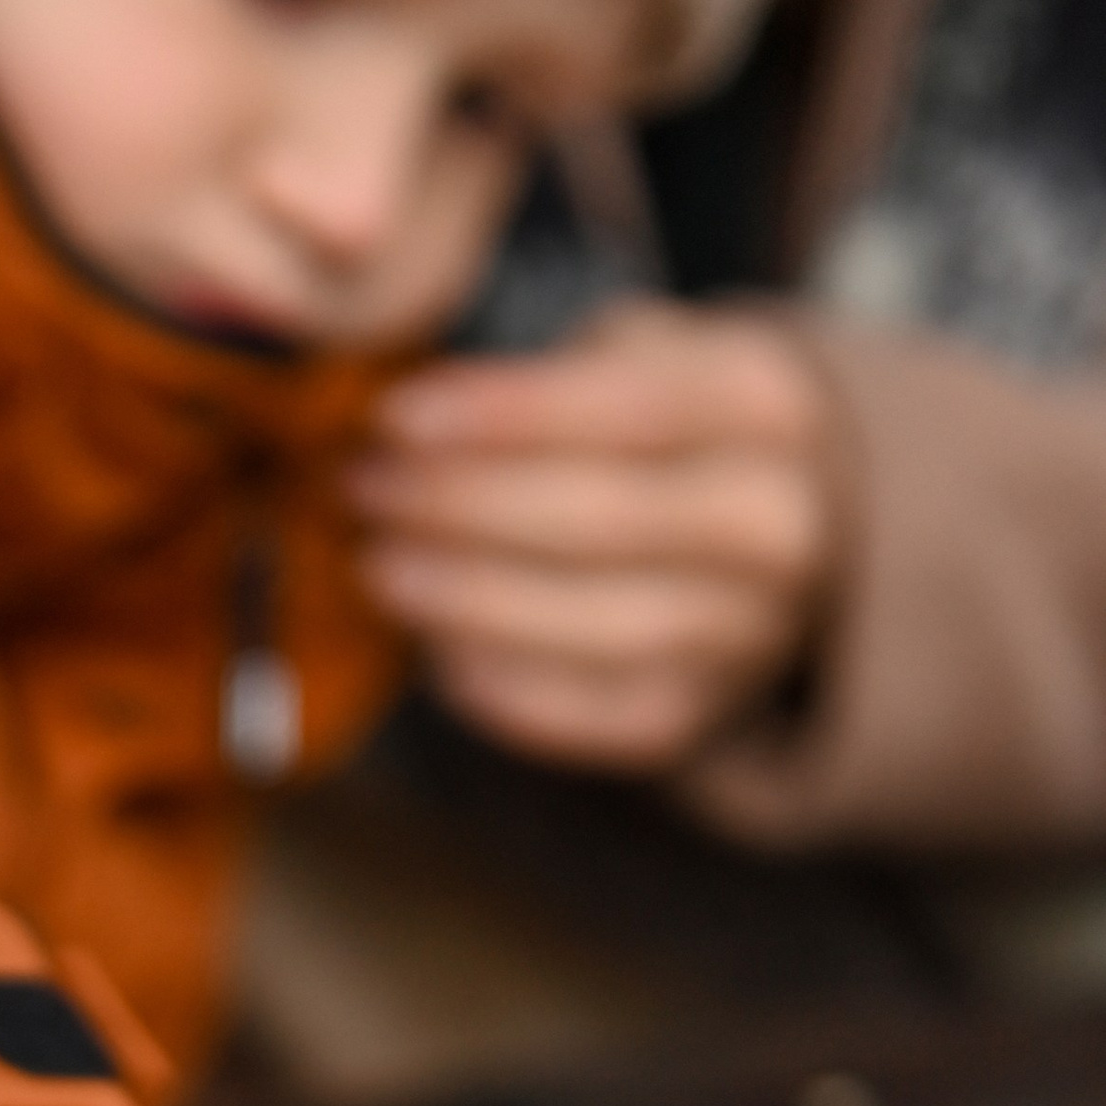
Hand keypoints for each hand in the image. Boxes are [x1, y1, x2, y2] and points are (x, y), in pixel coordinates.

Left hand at [346, 301, 837, 771]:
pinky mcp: (693, 716)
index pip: (627, 408)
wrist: (775, 534)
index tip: (397, 418)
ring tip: (380, 567)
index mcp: (764, 409)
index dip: (503, 418)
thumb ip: (559, 370)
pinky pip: (591, 715)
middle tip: (364, 488)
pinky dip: (505, 690)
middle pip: (604, 520)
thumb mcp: (642, 355)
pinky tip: (436, 654)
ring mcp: (742, 635)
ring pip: (596, 628)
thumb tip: (419, 412)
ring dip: (469, 601)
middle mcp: (774, 528)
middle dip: (464, 506)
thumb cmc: (669, 428)